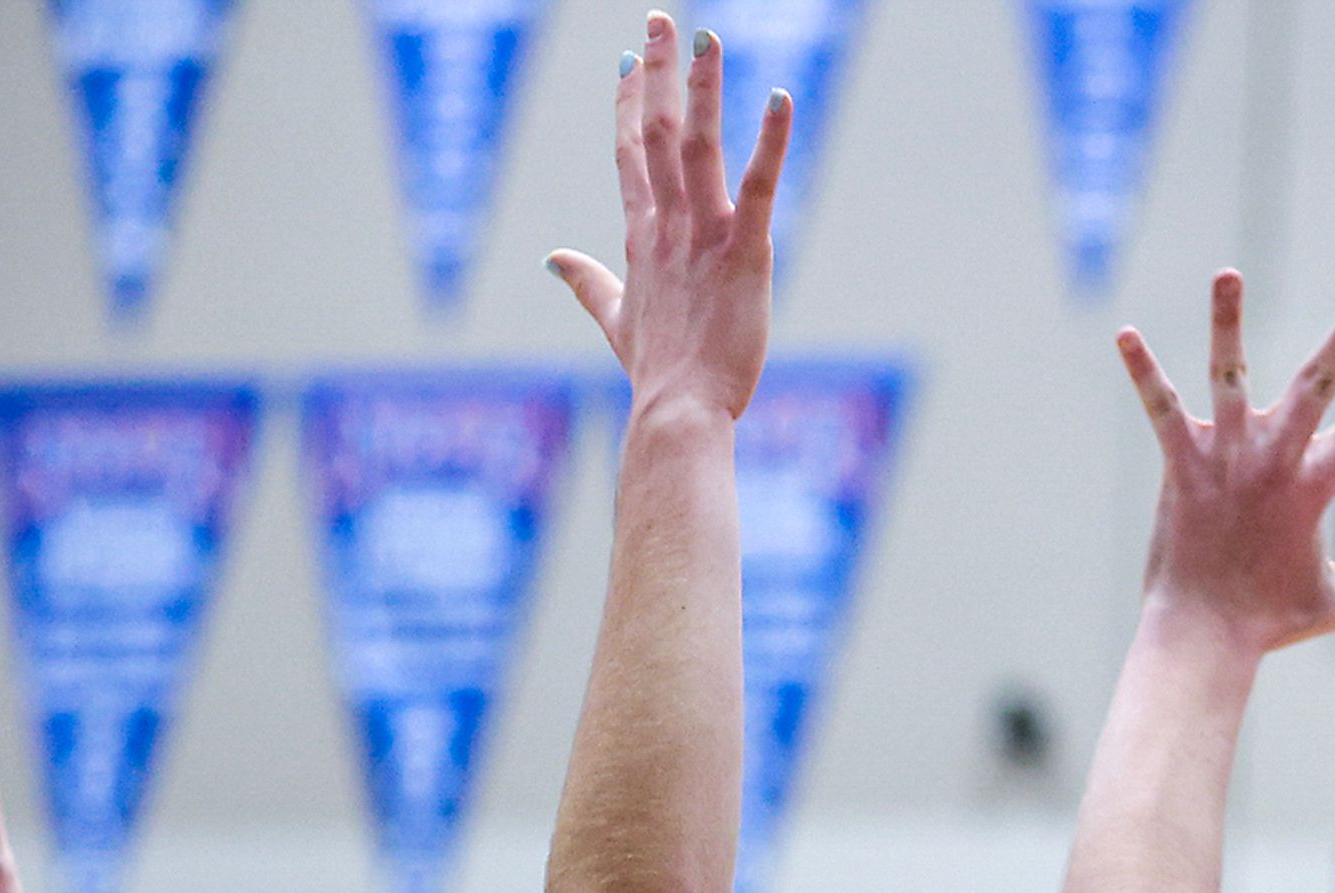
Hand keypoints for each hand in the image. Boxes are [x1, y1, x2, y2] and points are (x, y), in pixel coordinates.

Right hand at [548, 15, 788, 421]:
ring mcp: (703, 235)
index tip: (628, 58)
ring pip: (697, 146)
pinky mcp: (744, 252)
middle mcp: (667, 226)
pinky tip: (780, 98)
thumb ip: (587, 283)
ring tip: (705, 38)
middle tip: (664, 20)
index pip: (629, 155)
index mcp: (641, 237)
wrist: (677, 411)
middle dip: (658, 73)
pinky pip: (759, 186)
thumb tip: (554, 259)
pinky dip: (770, 141)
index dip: (627, 103)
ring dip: (702, 89)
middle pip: (654, 133)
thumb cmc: (656, 374)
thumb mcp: (614, 319)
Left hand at [1115, 270, 1334, 654]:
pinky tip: (1126, 334)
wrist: (1202, 638)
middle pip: (1319, 381)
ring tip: (1229, 273)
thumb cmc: (1271, 621)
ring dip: (1229, 322)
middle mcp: (1274, 461)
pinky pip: (1161, 410)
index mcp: (1315, 486)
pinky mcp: (1182, 467)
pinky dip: (1144, 373)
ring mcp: (1225, 459)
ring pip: (1229, 375)